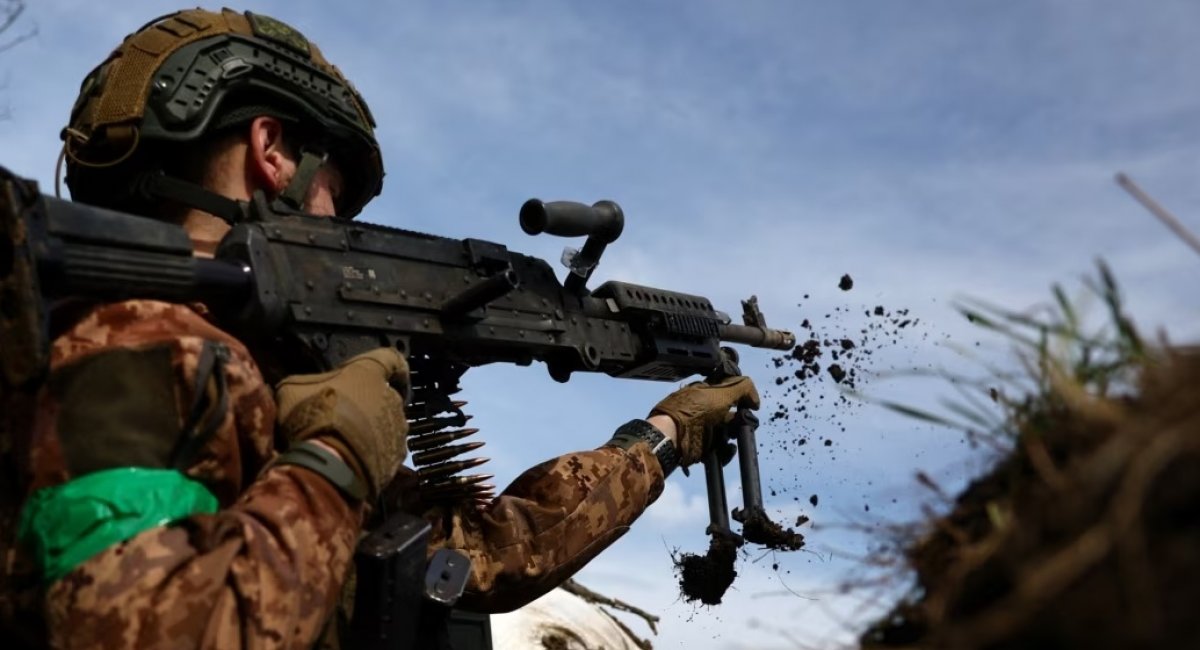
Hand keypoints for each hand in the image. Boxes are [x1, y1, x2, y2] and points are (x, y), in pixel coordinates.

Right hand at [275, 348, 409, 498]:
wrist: (328, 464)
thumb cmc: (313, 417)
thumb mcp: (291, 389)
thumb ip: (304, 383)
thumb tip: (299, 388)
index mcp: (370, 372)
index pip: (391, 358)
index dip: (388, 365)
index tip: (384, 373)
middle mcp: (391, 398)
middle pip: (384, 395)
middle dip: (367, 403)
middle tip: (342, 414)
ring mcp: (397, 429)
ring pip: (386, 424)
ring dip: (370, 430)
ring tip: (344, 442)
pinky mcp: (396, 457)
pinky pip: (386, 451)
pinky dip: (372, 454)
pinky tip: (351, 460)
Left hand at [649, 376, 759, 465]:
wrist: (673, 436)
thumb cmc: (696, 410)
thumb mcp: (721, 392)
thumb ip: (742, 389)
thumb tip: (755, 400)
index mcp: (707, 393)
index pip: (730, 392)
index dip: (742, 397)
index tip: (751, 403)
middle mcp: (706, 410)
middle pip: (732, 414)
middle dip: (743, 418)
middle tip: (747, 422)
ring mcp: (705, 430)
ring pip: (729, 433)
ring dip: (738, 435)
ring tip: (739, 435)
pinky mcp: (704, 448)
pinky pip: (721, 450)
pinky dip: (727, 452)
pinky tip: (729, 449)